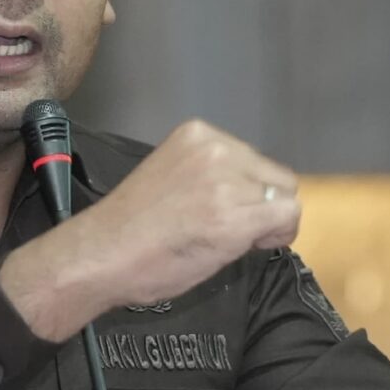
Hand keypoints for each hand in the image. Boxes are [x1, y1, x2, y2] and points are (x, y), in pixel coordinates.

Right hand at [0, 119, 299, 340]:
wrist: (102, 255)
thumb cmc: (129, 228)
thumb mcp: (173, 176)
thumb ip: (211, 174)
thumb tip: (252, 193)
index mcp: (198, 134)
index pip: (252, 159)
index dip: (248, 192)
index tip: (222, 214)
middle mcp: (217, 148)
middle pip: (276, 177)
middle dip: (262, 206)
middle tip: (228, 233)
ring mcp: (228, 180)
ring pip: (286, 198)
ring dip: (268, 224)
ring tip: (229, 241)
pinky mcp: (236, 215)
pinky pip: (287, 219)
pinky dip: (276, 236)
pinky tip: (244, 247)